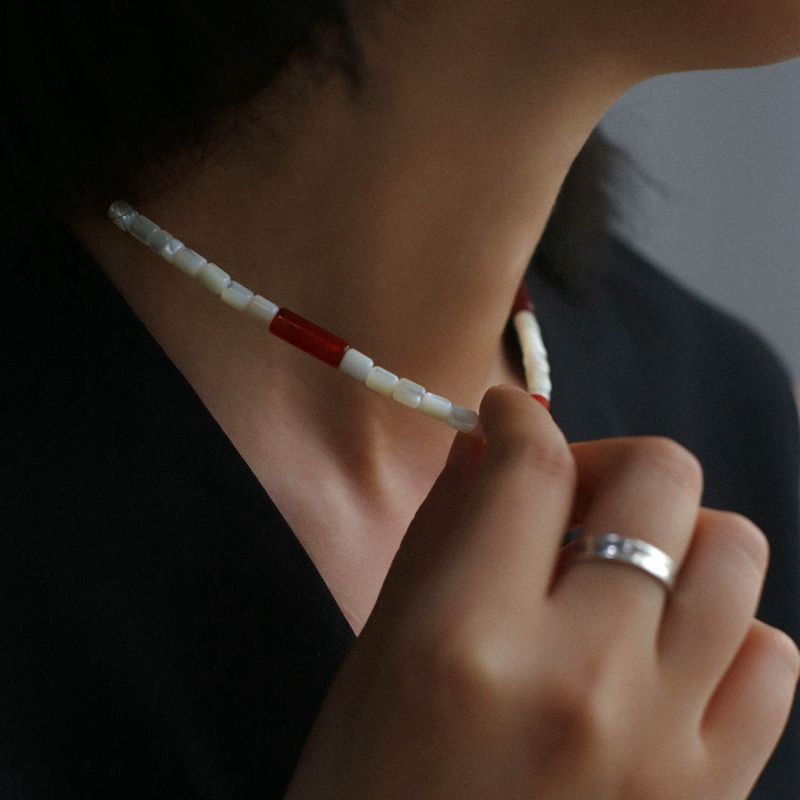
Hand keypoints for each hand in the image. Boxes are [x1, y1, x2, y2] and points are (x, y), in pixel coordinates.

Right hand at [285, 385, 798, 798]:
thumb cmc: (370, 793)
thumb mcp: (377, 655)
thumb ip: (439, 534)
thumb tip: (487, 448)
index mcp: (466, 640)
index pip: (530, 467)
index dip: (517, 417)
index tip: (506, 418)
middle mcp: (579, 679)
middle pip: (659, 482)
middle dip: (608, 459)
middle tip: (567, 493)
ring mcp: (662, 744)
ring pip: (733, 553)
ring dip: (675, 534)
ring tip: (621, 569)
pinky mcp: (711, 796)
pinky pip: (771, 659)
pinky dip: (724, 630)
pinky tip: (665, 651)